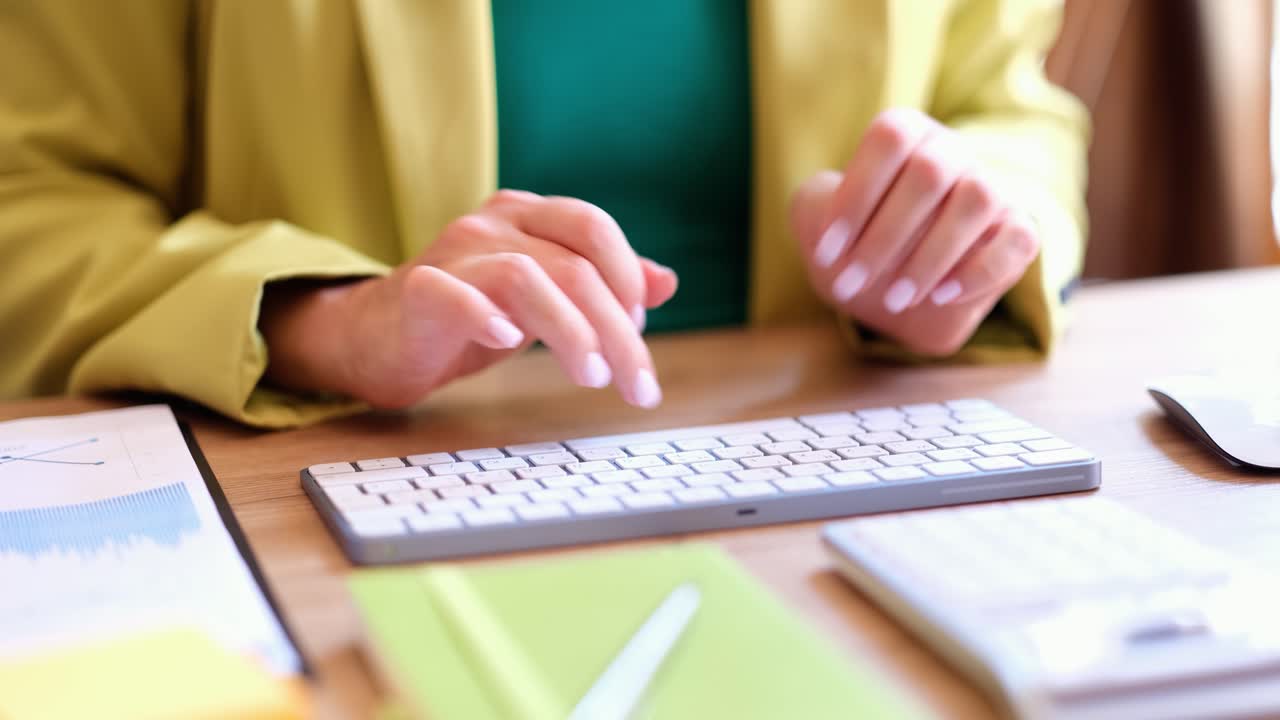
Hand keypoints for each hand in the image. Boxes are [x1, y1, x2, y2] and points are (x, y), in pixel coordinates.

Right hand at [261, 190, 677, 408]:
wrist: (376, 337)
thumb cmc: (469, 317)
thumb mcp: (544, 299)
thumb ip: (600, 287)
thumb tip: (665, 282)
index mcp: (526, 216)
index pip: (593, 228)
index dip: (627, 276)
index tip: (641, 333)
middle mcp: (492, 225)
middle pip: (573, 265)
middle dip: (616, 330)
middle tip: (637, 385)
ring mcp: (452, 255)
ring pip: (526, 277)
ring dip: (570, 331)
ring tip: (591, 377)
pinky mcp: (418, 291)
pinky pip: (454, 294)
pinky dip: (485, 316)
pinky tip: (510, 343)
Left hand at [790, 109, 1039, 355]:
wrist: (889, 293)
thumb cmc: (852, 244)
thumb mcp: (816, 221)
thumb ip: (813, 204)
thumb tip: (834, 206)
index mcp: (905, 134)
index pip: (889, 138)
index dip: (856, 193)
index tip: (828, 250)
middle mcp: (952, 152)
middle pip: (929, 171)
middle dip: (883, 237)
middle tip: (852, 283)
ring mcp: (991, 189)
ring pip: (978, 198)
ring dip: (930, 256)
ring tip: (895, 297)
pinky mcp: (1018, 232)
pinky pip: (1019, 239)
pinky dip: (978, 271)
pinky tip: (939, 296)